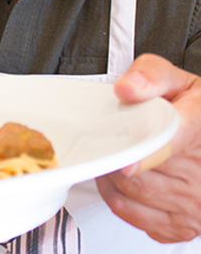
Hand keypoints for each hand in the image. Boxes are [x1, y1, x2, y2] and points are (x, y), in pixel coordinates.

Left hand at [96, 53, 200, 242]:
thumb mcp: (175, 81)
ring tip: (117, 153)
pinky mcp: (181, 226)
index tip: (126, 161)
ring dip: (111, 173)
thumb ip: (150, 76)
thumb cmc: (189, 108)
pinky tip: (123, 178)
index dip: (145, 153)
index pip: (170, 145)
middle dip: (115, 151)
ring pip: (131, 191)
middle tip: (111, 137)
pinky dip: (116, 196)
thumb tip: (127, 89)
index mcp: (200, 127)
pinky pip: (132, 214)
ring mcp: (194, 203)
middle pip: (138, 169)